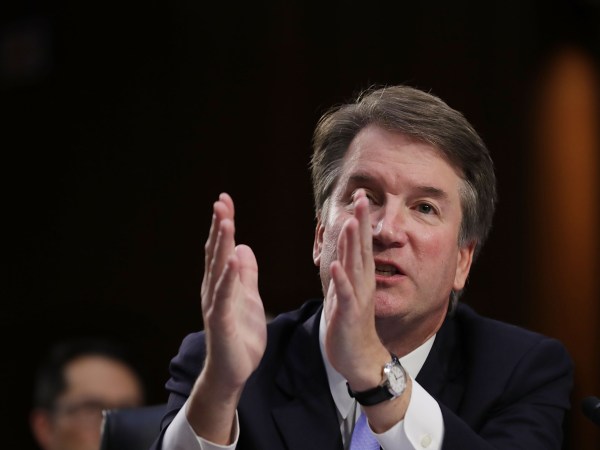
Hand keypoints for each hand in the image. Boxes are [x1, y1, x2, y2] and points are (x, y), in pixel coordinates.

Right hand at [200, 192, 266, 388]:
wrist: (233, 371)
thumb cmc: (239, 335)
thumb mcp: (249, 298)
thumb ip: (246, 274)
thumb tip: (243, 247)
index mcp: (222, 283)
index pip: (222, 248)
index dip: (224, 223)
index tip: (225, 200)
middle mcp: (214, 289)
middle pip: (216, 253)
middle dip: (219, 226)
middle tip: (221, 202)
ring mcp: (215, 305)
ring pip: (218, 270)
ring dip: (221, 245)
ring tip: (225, 222)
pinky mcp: (221, 322)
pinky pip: (224, 296)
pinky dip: (228, 277)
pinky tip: (232, 260)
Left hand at [324, 189, 388, 389]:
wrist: (360, 358)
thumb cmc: (351, 322)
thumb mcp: (348, 290)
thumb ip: (347, 269)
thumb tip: (342, 249)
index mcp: (360, 276)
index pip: (360, 242)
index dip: (360, 218)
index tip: (360, 194)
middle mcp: (361, 282)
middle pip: (361, 247)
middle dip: (361, 221)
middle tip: (363, 196)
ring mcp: (356, 297)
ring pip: (354, 266)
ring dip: (352, 244)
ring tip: (351, 222)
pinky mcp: (349, 313)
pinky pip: (344, 295)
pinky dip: (340, 280)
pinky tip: (336, 265)